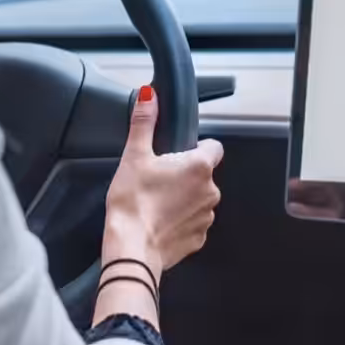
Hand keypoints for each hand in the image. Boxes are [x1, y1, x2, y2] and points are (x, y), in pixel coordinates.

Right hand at [102, 87, 223, 280]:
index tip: (177, 152)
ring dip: (183, 197)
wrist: (131, 248)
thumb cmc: (132, 202)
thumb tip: (148, 96)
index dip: (196, 146)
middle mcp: (210, 191)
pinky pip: (193, 222)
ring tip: (155, 200)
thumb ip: (144, 122)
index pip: (213, 146)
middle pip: (203, 173)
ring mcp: (206, 217)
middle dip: (184, 173)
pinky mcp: (198, 239)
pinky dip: (180, 219)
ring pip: (198, 198)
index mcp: (199, 167)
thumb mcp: (134, 155)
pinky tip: (159, 219)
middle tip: (157, 177)